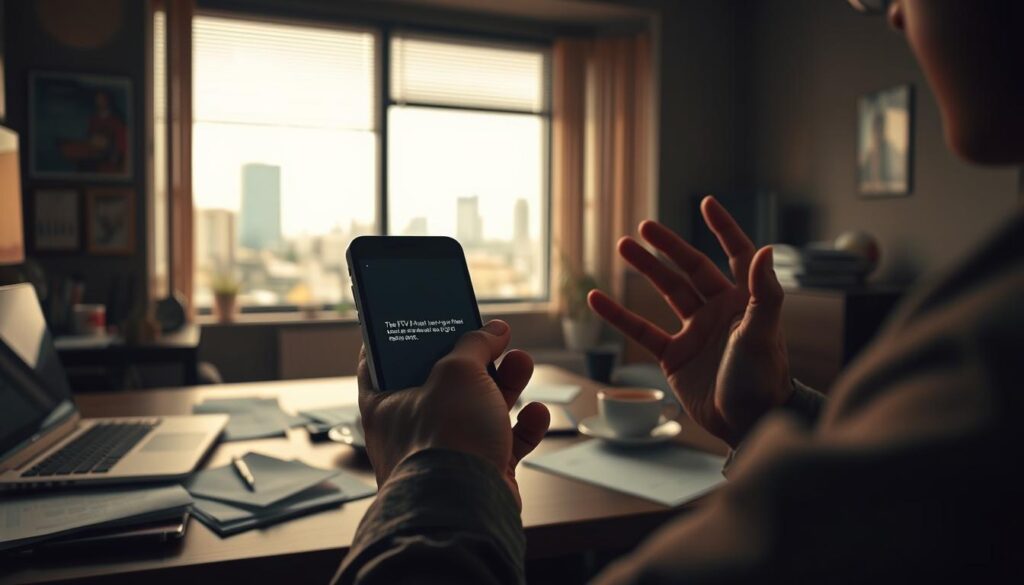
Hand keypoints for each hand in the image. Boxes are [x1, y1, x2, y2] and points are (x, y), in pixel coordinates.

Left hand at [356, 320, 550, 508]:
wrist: (467, 507)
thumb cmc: (445, 440)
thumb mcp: (456, 370)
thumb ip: (475, 344)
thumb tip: (494, 331)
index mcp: (385, 403)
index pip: (382, 362)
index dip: (402, 337)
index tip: (424, 318)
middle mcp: (413, 429)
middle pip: (444, 382)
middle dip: (475, 358)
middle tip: (494, 338)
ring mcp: (449, 453)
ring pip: (480, 409)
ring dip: (507, 383)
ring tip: (522, 362)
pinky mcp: (481, 473)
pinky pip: (506, 442)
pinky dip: (524, 426)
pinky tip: (536, 413)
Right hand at [588, 196, 791, 446]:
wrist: (746, 423)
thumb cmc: (762, 379)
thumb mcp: (763, 333)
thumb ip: (764, 292)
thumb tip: (766, 248)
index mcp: (745, 301)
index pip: (737, 255)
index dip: (724, 229)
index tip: (706, 204)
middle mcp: (720, 310)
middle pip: (692, 268)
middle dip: (669, 246)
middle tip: (644, 226)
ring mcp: (695, 331)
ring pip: (666, 292)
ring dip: (646, 270)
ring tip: (622, 246)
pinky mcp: (674, 355)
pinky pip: (642, 330)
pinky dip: (619, 315)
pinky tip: (596, 299)